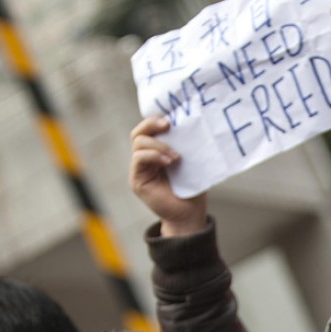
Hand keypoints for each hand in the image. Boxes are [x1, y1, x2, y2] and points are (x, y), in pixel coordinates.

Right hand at [129, 116, 207, 236]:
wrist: (190, 214)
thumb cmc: (193, 189)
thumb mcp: (192, 163)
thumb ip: (186, 146)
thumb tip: (194, 125)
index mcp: (157, 151)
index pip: (149, 129)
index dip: (155, 119)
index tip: (171, 117)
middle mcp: (145, 158)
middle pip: (139, 132)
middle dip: (152, 124)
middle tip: (168, 125)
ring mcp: (139, 168)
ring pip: (138, 143)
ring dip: (158, 145)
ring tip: (176, 157)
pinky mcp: (137, 180)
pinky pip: (138, 159)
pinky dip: (153, 156)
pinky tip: (169, 162)